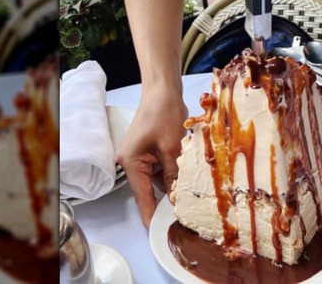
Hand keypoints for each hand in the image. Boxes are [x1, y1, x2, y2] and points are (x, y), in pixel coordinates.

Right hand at [116, 91, 186, 229]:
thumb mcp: (171, 148)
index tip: (159, 232)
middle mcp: (132, 162)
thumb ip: (173, 175)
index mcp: (131, 163)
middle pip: (150, 189)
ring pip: (158, 179)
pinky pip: (162, 169)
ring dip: (173, 184)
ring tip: (190, 196)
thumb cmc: (164, 114)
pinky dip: (174, 173)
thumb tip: (177, 199)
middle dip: (167, 199)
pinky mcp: (151, 151)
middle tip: (184, 216)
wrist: (163, 90)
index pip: (141, 197)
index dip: (151, 215)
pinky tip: (187, 178)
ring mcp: (141, 157)